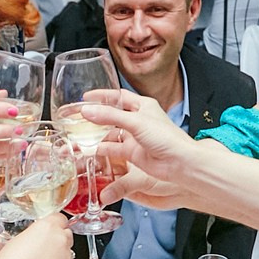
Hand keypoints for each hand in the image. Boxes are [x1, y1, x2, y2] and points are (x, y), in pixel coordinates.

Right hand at [0, 211, 74, 258]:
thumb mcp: (16, 241)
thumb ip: (32, 236)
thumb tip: (35, 238)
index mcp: (48, 227)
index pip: (59, 218)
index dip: (52, 224)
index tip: (47, 229)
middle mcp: (61, 241)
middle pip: (65, 235)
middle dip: (56, 240)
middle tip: (41, 250)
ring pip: (66, 254)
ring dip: (57, 257)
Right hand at [81, 88, 202, 203]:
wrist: (179, 162)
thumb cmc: (167, 138)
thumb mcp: (136, 122)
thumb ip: (110, 116)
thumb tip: (88, 111)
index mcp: (143, 106)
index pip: (118, 96)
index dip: (102, 96)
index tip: (86, 97)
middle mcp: (138, 120)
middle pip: (112, 115)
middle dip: (96, 116)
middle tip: (79, 116)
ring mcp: (135, 137)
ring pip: (110, 133)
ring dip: (97, 134)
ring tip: (80, 135)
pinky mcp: (133, 153)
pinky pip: (113, 149)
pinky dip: (101, 150)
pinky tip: (90, 150)